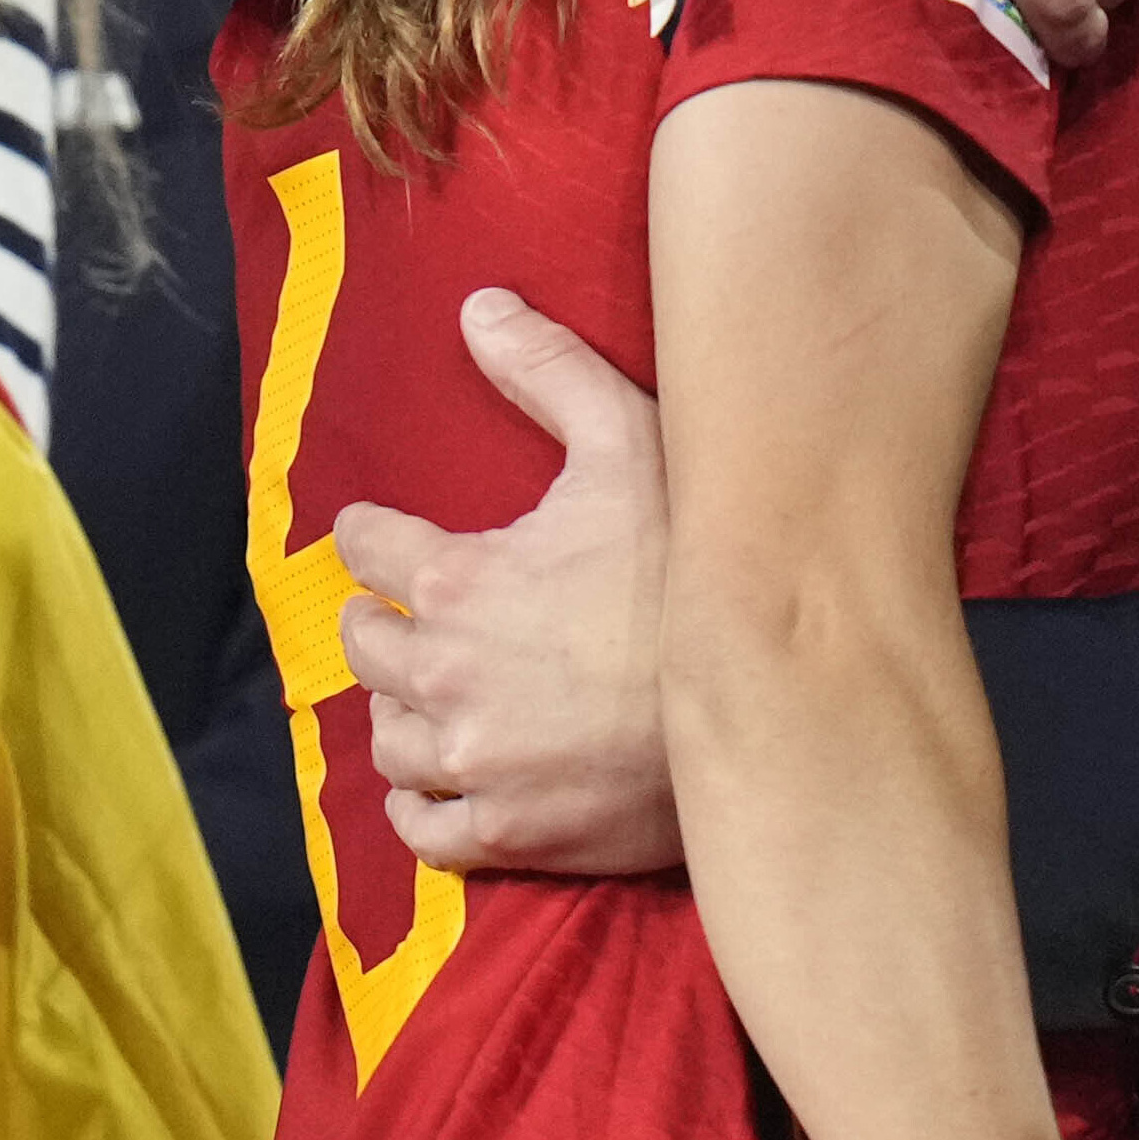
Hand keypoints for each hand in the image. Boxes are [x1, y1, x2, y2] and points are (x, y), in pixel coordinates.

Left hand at [330, 289, 680, 874]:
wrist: (773, 700)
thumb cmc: (696, 569)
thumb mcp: (631, 443)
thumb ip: (548, 371)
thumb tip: (477, 307)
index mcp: (459, 582)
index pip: (365, 548)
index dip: (373, 534)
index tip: (383, 536)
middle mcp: (447, 677)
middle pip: (365, 645)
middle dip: (382, 621)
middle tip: (410, 614)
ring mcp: (476, 762)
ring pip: (387, 738)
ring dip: (400, 709)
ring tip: (429, 692)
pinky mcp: (508, 832)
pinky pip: (423, 828)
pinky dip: (420, 803)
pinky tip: (442, 777)